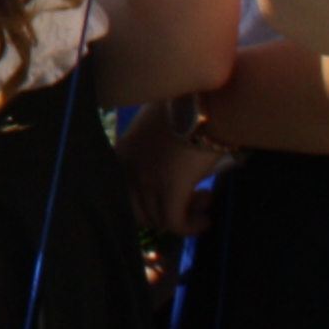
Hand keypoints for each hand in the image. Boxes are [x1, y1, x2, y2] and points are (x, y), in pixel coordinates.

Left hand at [114, 101, 222, 238]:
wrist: (206, 102)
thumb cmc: (187, 107)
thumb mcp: (158, 128)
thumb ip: (152, 151)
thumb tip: (166, 171)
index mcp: (122, 154)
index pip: (123, 193)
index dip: (147, 203)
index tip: (171, 200)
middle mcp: (128, 169)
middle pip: (136, 211)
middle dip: (162, 214)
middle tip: (190, 204)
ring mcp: (146, 180)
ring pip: (158, 218)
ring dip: (185, 216)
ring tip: (206, 201)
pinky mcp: (169, 190)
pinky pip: (174, 223)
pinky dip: (190, 227)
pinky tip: (206, 220)